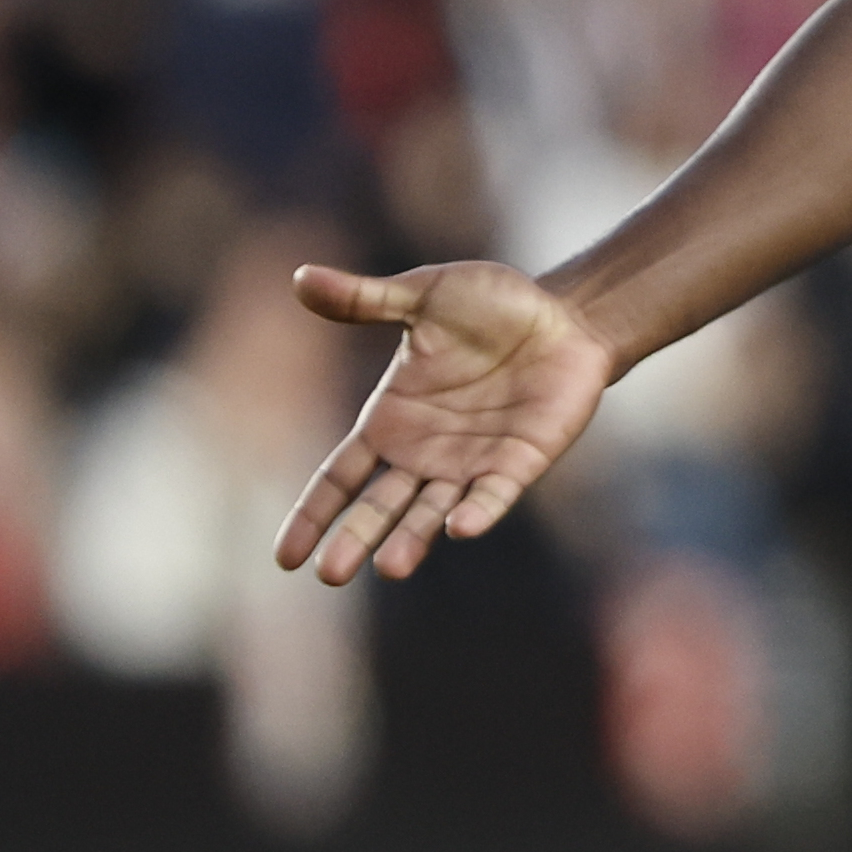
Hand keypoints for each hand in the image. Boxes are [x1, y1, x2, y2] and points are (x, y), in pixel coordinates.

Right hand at [275, 261, 616, 585]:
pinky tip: (461, 528)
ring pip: (431, 511)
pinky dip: (479, 511)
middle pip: (378, 507)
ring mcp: (472, 461)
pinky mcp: (520, 461)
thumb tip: (299, 278)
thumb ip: (365, 299)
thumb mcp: (425, 295)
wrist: (567, 313)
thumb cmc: (494, 305)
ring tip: (390, 567)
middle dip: (354, 538)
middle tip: (330, 573)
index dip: (311, 514)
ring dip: (411, 538)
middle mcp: (425, 452)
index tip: (284, 558)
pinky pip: (495, 493)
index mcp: (391, 420)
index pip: (339, 478)